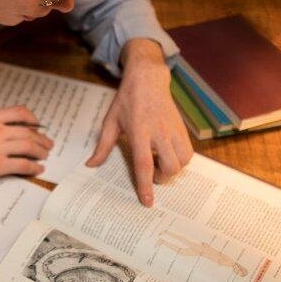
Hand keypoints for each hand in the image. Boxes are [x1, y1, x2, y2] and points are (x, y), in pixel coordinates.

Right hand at [0, 105, 53, 182]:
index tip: (38, 127)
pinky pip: (22, 165)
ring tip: (44, 156)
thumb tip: (13, 128)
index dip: (33, 120)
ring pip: (29, 147)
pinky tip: (37, 169)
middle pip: (29, 132)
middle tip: (48, 145)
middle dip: (42, 140)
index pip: (20, 112)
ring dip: (41, 152)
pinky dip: (34, 167)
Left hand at [86, 39, 192, 206]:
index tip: (147, 201)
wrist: (148, 80)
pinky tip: (167, 155)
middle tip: (151, 173)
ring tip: (159, 163)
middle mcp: (159, 132)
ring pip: (183, 162)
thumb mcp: (110, 121)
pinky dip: (180, 161)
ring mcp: (174, 130)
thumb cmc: (126, 100)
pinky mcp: (183, 129)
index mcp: (139, 131)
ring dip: (172, 170)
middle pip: (169, 166)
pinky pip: (189, 153)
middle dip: (161, 178)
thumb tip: (91, 165)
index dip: (146, 185)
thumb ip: (102, 146)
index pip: (144, 164)